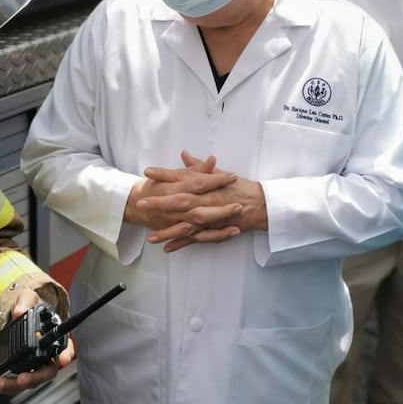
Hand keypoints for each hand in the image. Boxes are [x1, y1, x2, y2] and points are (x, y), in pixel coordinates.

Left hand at [0, 289, 78, 394]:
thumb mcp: (28, 298)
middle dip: (35, 377)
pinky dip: (7, 385)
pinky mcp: (19, 371)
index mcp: (54, 337)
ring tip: (0, 384)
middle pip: (47, 371)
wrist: (16, 314)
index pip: (66, 348)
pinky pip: (16, 382)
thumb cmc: (28, 307)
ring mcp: (33, 365)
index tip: (63, 360)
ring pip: (31, 380)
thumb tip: (19, 311)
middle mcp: (47, 355)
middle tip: (22, 379)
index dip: (66, 355)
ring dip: (16, 385)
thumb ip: (25, 302)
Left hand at [138, 151, 266, 251]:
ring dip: (168, 230)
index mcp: (208, 184)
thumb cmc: (240, 188)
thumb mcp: (220, 174)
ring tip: (150, 236)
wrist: (261, 204)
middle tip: (141, 203)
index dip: (165, 174)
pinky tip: (167, 248)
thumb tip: (184, 155)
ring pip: (187, 224)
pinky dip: (182, 244)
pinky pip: (196, 239)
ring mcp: (211, 216)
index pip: (183, 177)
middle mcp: (208, 199)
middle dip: (160, 202)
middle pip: (181, 200)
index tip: (147, 172)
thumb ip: (199, 166)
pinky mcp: (215, 230)